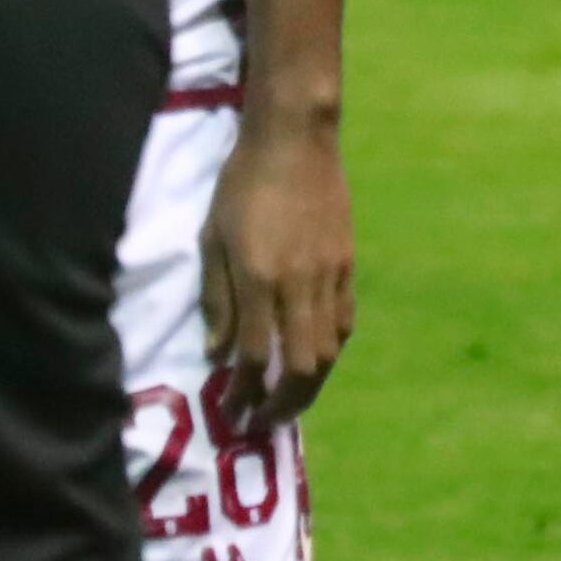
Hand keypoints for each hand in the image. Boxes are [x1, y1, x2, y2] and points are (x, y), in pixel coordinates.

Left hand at [200, 113, 354, 428]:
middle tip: (262, 421)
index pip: (252, 356)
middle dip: (281, 404)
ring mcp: (329, 276)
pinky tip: (314, 359)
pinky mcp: (347, 264)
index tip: (230, 413)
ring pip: (327, 351)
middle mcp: (298, 285)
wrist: (295, 139)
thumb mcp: (212, 238)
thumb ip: (216, 298)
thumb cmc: (241, 184)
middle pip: (299, 366)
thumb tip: (216, 353)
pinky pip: (344, 323)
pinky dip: (329, 351)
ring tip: (289, 401)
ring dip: (309, 386)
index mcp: (259, 279)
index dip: (241, 393)